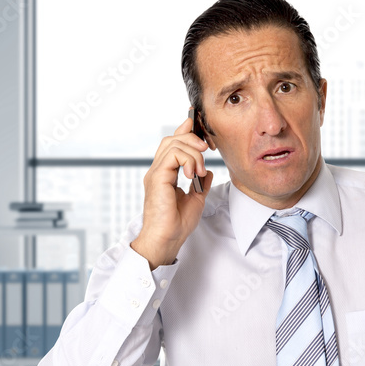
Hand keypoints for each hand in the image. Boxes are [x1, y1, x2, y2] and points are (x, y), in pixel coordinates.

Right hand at [130, 114, 213, 269]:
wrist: (167, 239)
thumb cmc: (177, 224)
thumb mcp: (195, 199)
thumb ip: (201, 184)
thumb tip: (208, 172)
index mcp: (165, 174)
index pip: (172, 144)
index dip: (185, 131)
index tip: (198, 126)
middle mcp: (158, 170)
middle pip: (172, 139)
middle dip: (192, 138)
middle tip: (207, 150)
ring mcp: (156, 173)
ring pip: (173, 144)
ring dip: (193, 152)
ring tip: (200, 170)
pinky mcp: (157, 178)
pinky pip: (172, 156)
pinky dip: (188, 160)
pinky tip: (193, 174)